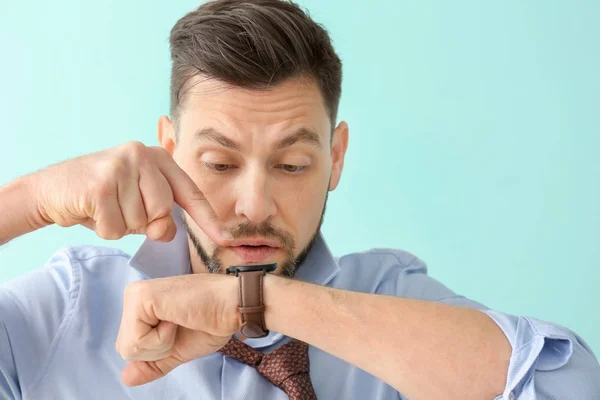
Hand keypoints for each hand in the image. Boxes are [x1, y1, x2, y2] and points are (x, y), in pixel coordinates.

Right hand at [33, 141, 229, 242]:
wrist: (50, 190)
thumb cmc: (101, 198)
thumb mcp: (137, 205)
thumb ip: (160, 216)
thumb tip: (165, 231)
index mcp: (158, 157)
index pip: (190, 193)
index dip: (208, 219)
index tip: (227, 238)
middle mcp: (142, 154)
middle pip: (164, 212)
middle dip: (144, 223)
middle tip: (120, 210)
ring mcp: (121, 165)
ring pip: (140, 222)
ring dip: (121, 226)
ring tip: (104, 208)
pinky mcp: (100, 184)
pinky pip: (116, 228)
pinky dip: (104, 229)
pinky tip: (91, 211)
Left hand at [115, 273, 238, 385]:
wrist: (232, 306)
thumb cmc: (211, 322)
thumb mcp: (176, 350)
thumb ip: (152, 363)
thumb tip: (125, 378)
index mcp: (140, 306)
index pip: (130, 347)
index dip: (157, 351)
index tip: (180, 327)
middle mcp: (133, 295)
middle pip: (125, 349)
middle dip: (157, 350)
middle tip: (181, 325)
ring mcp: (135, 294)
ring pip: (129, 347)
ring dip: (161, 345)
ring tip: (179, 320)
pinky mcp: (141, 297)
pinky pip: (137, 340)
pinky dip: (161, 339)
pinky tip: (177, 318)